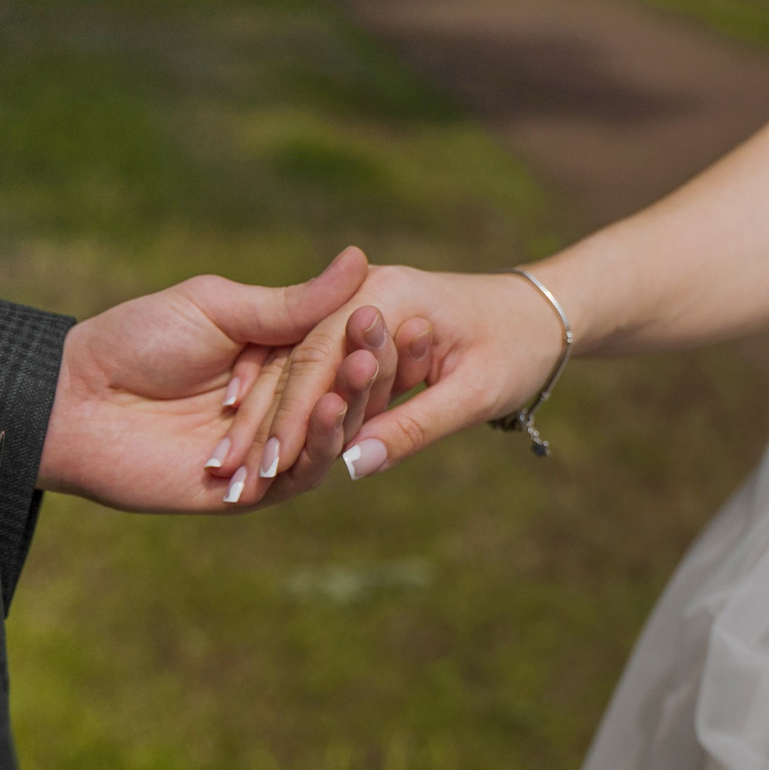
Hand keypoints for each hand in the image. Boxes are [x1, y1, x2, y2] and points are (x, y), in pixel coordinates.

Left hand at [35, 248, 389, 513]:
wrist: (78, 401)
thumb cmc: (138, 341)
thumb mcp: (218, 307)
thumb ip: (291, 303)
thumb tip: (358, 260)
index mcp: (276, 357)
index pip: (337, 348)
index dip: (368, 334)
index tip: (399, 312)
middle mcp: (280, 405)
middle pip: (341, 392)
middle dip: (368, 368)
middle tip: (391, 341)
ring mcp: (270, 449)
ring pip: (329, 434)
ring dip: (350, 404)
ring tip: (362, 371)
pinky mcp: (255, 491)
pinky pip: (300, 474)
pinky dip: (319, 445)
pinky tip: (329, 412)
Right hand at [240, 265, 572, 482]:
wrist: (540, 315)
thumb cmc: (516, 351)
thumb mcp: (472, 394)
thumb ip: (412, 428)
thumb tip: (351, 467)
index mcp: (385, 294)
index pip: (319, 360)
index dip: (290, 418)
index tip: (266, 470)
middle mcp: (360, 291)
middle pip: (296, 362)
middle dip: (263, 422)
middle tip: (228, 478)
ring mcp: (353, 304)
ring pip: (295, 366)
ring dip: (262, 418)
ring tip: (229, 472)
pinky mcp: (355, 325)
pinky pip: (309, 366)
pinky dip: (282, 404)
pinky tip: (253, 443)